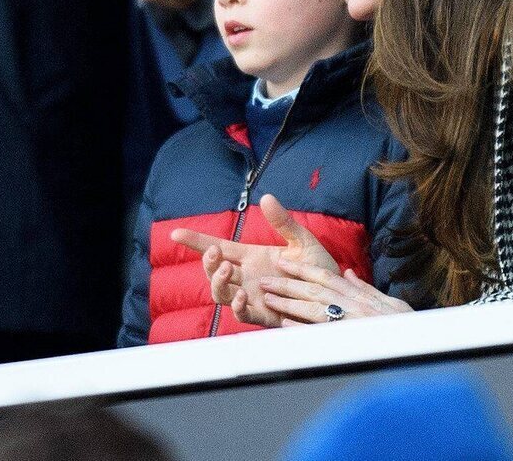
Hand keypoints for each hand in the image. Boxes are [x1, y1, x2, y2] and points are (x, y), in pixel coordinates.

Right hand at [171, 194, 339, 327]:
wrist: (336, 295)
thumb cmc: (318, 268)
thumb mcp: (302, 241)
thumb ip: (284, 222)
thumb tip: (267, 197)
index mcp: (253, 258)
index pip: (219, 247)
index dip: (197, 241)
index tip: (176, 233)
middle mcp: (248, 277)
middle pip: (214, 271)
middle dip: (208, 261)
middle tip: (215, 251)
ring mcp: (254, 297)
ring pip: (222, 294)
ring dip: (218, 282)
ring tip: (226, 268)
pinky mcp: (264, 315)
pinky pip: (243, 315)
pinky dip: (238, 307)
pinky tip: (243, 295)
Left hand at [245, 259, 412, 325]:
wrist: (417, 342)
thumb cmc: (403, 324)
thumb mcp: (387, 300)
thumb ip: (364, 287)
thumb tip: (347, 273)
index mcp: (358, 294)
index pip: (325, 276)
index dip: (302, 268)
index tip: (283, 262)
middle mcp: (351, 304)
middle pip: (313, 290)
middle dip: (287, 284)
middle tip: (265, 280)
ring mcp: (348, 322)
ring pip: (313, 308)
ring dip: (289, 302)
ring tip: (268, 298)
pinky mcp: (347, 339)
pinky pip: (320, 334)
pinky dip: (302, 330)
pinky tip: (284, 326)